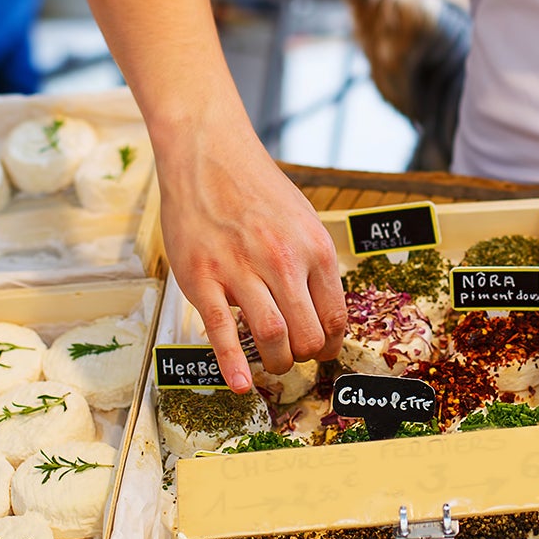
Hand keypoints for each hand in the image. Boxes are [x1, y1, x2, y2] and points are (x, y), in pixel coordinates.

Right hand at [157, 122, 344, 390]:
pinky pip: (222, 330)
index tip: (321, 351)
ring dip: (276, 362)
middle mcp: (283, 260)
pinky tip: (239, 384)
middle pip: (306, 333)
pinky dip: (233, 363)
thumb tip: (321, 309)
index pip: (334, 316)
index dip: (330, 343)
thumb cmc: (256, 188)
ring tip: (272, 364)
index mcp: (314, 247)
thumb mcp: (302, 219)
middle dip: (304, 356)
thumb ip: (312, 262)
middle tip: (294, 358)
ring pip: (272, 336)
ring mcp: (241, 269)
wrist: (208, 154)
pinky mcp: (203, 276)